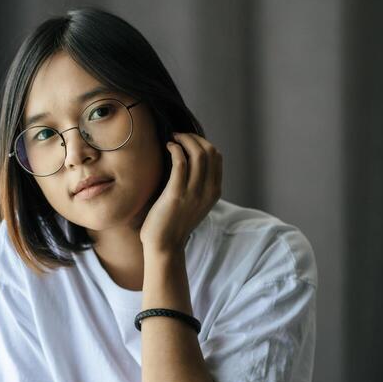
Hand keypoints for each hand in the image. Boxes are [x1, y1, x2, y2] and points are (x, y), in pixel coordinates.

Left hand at [139, 132, 221, 253]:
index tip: (188, 140)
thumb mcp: (195, 203)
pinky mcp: (177, 194)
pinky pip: (181, 162)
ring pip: (198, 154)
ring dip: (185, 140)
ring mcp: (194, 192)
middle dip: (194, 138)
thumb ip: (199, 185)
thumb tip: (191, 162)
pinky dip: (175, 149)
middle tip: (179, 136)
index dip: (203, 142)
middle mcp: (208, 191)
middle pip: (210, 151)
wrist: (165, 245)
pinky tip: (168, 147)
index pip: (217, 157)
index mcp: (214, 191)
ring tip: (173, 138)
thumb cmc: (174, 223)